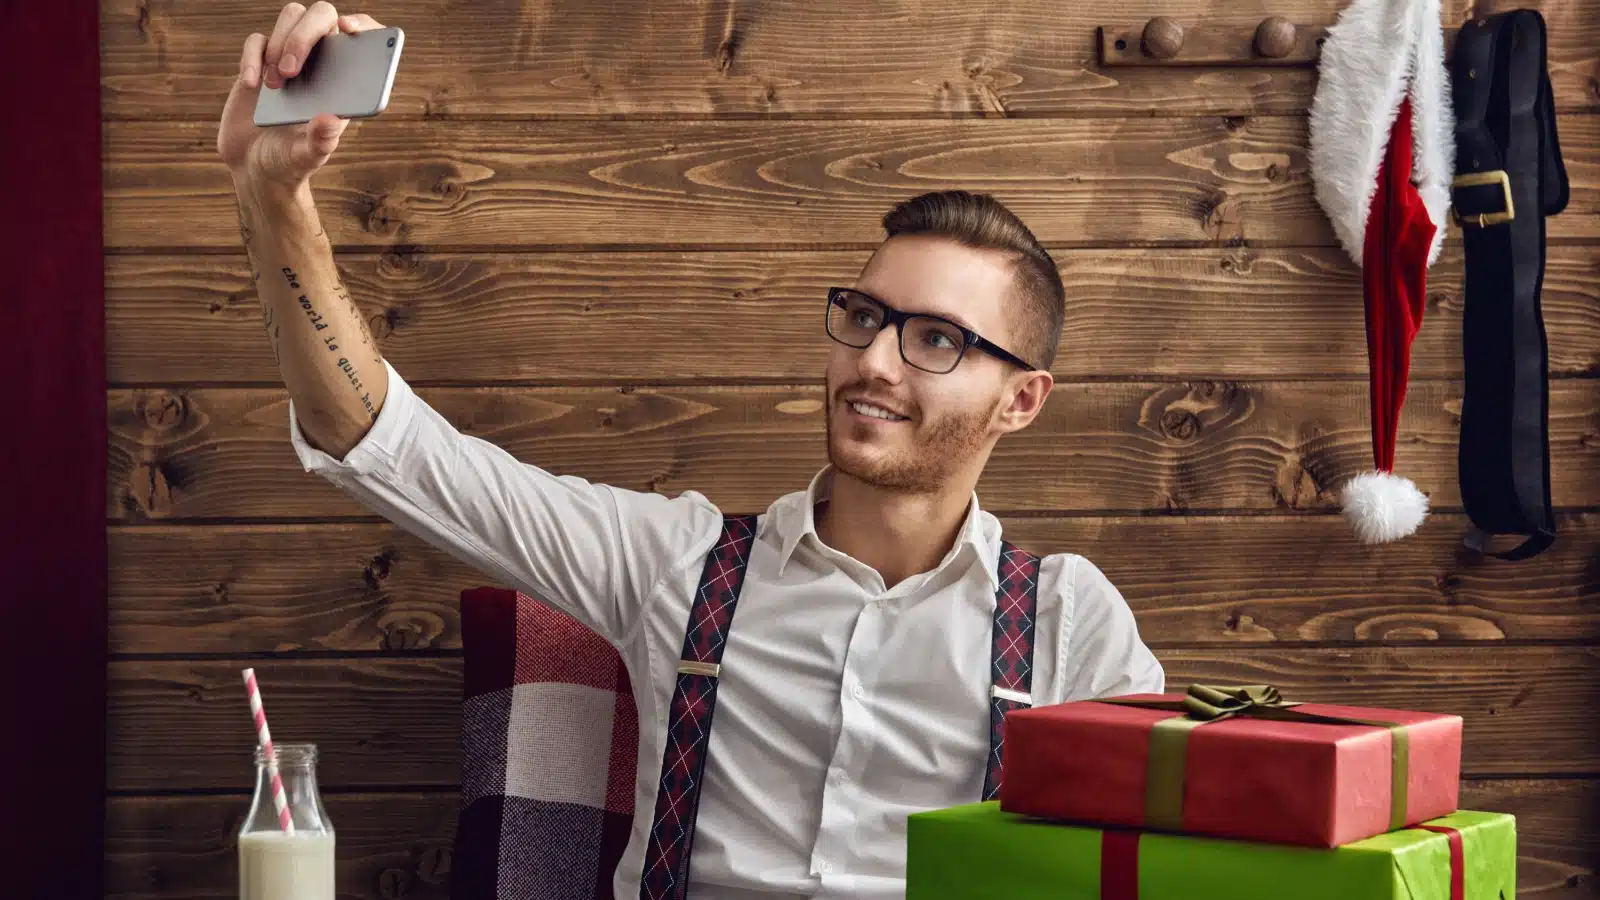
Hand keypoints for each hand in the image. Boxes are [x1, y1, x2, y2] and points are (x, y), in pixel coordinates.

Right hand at [217, 3, 385, 189]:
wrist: (254, 167)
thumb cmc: (290, 161)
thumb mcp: (307, 156)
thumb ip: (320, 140)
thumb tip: (330, 118)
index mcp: (346, 81)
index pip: (363, 38)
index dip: (363, 24)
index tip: (351, 29)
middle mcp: (322, 63)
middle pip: (322, 16)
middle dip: (307, 33)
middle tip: (292, 68)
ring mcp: (290, 58)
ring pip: (292, 16)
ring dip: (280, 42)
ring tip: (275, 84)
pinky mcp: (259, 62)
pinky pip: (257, 40)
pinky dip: (252, 56)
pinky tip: (252, 85)